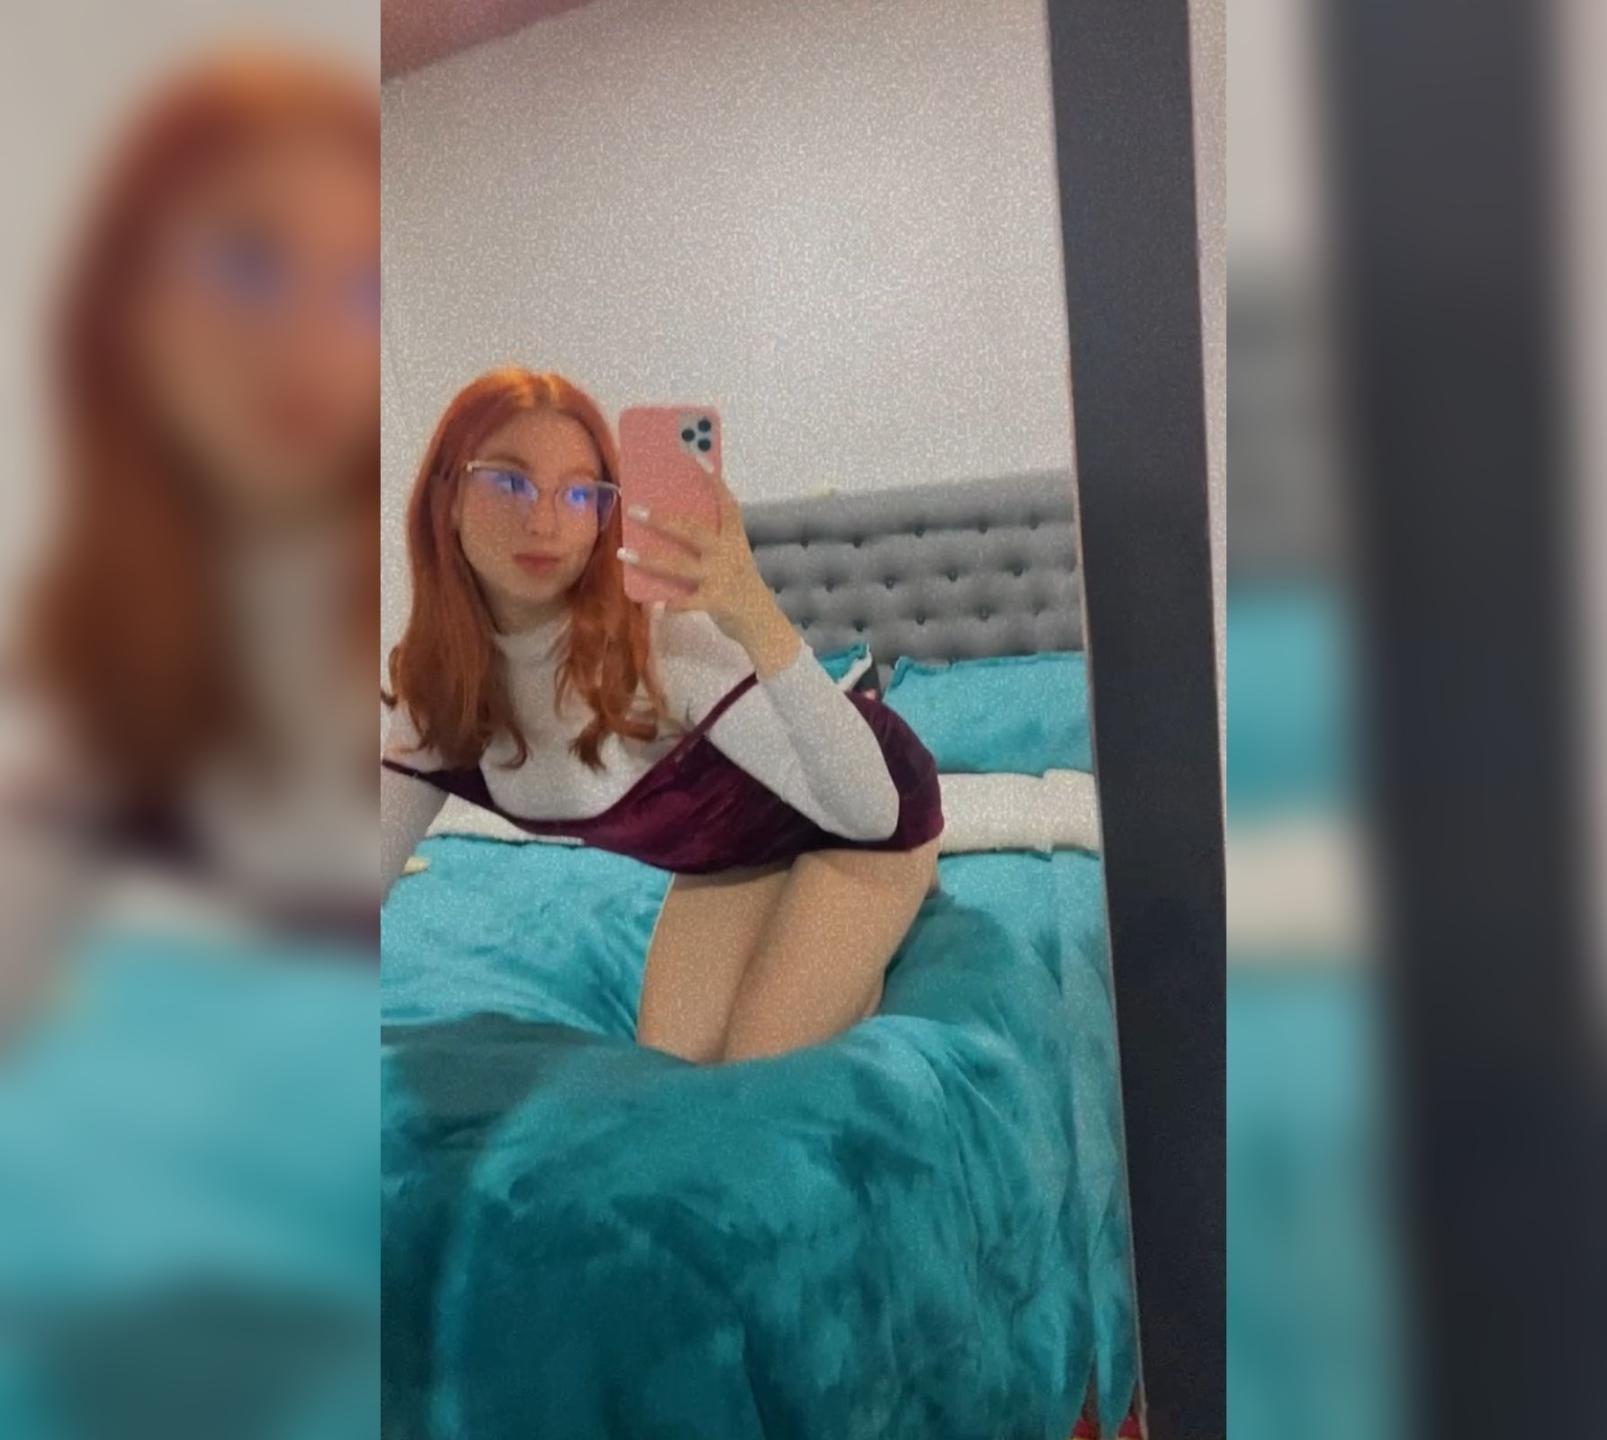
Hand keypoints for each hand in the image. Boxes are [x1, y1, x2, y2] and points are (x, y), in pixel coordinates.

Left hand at [617, 473, 784, 648]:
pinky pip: (687, 602)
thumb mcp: (733, 558)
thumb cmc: (741, 585)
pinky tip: (655, 605)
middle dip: (660, 519)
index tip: (697, 457)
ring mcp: (721, 577)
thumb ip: (712, 544)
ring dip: (648, 559)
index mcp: (734, 538)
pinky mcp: (716, 602)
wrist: (763, 623)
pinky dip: (671, 605)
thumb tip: (670, 527)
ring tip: (624, 553)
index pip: (727, 504)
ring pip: (678, 565)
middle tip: (634, 509)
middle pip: (691, 530)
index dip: (714, 482)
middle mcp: (728, 553)